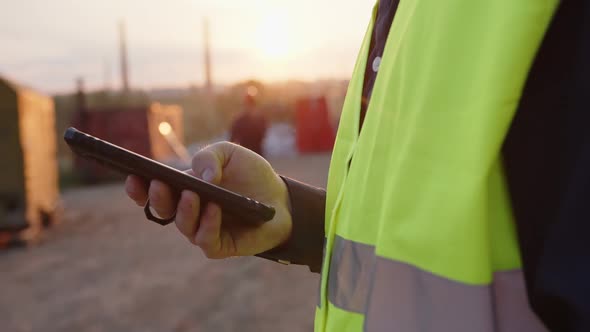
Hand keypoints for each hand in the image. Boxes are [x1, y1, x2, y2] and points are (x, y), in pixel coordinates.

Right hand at [125, 142, 291, 257]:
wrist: (281, 197)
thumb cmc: (251, 174)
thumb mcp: (230, 153)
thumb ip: (210, 156)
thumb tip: (202, 176)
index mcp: (184, 188)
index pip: (153, 190)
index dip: (139, 186)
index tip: (132, 176)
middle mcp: (189, 211)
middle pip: (163, 209)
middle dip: (157, 197)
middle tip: (159, 184)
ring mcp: (203, 229)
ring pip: (183, 225)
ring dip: (184, 210)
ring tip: (192, 195)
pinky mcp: (220, 245)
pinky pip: (206, 239)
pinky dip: (208, 224)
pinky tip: (214, 209)